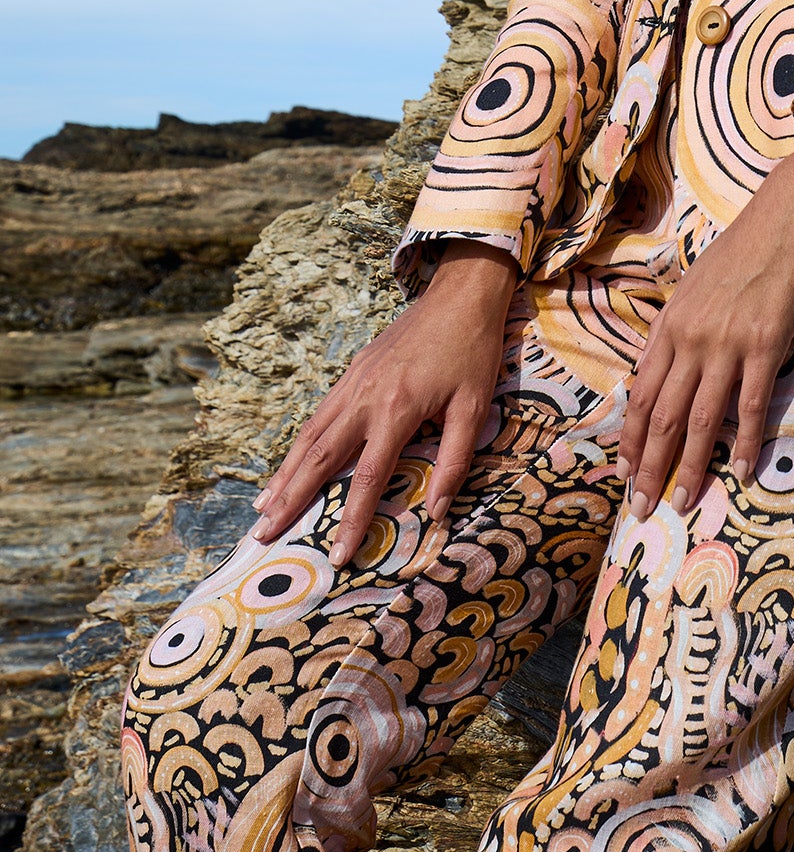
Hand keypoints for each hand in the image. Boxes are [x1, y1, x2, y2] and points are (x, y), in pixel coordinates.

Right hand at [251, 240, 518, 566]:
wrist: (459, 296)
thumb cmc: (471, 353)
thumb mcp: (474, 408)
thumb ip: (453, 461)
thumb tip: (436, 511)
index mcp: (396, 411)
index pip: (366, 479)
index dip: (350, 521)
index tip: (337, 556)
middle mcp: (364, 399)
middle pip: (318, 460)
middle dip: (290, 502)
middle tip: (263, 536)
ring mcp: (352, 384)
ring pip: (308, 437)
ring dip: (284, 475)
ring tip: (262, 509)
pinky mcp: (351, 372)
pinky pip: (317, 417)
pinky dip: (297, 445)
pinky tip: (289, 465)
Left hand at [618, 130, 793, 519]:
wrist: (788, 215)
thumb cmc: (744, 246)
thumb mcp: (697, 284)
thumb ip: (681, 327)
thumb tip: (671, 365)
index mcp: (670, 324)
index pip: (640, 394)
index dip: (631, 438)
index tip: (626, 471)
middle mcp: (689, 338)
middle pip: (662, 415)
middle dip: (649, 467)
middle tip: (643, 508)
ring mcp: (725, 343)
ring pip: (700, 418)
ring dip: (690, 466)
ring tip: (685, 500)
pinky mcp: (763, 344)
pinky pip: (749, 404)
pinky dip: (746, 441)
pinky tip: (743, 470)